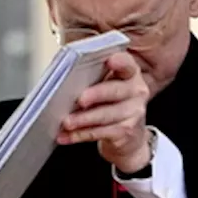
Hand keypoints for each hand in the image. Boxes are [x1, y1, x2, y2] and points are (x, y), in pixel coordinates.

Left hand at [57, 52, 151, 171]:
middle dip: (96, 95)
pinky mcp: (127, 131)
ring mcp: (134, 112)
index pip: (127, 64)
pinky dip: (80, 134)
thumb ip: (91, 76)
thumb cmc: (109, 103)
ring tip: (66, 122)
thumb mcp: (105, 85)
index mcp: (129, 73)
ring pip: (106, 115)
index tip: (110, 61)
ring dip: (83, 119)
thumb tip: (61, 74)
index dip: (120, 62)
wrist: (127, 136)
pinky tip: (66, 135)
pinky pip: (101, 132)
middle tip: (80, 99)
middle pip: (115, 91)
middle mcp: (135, 91)